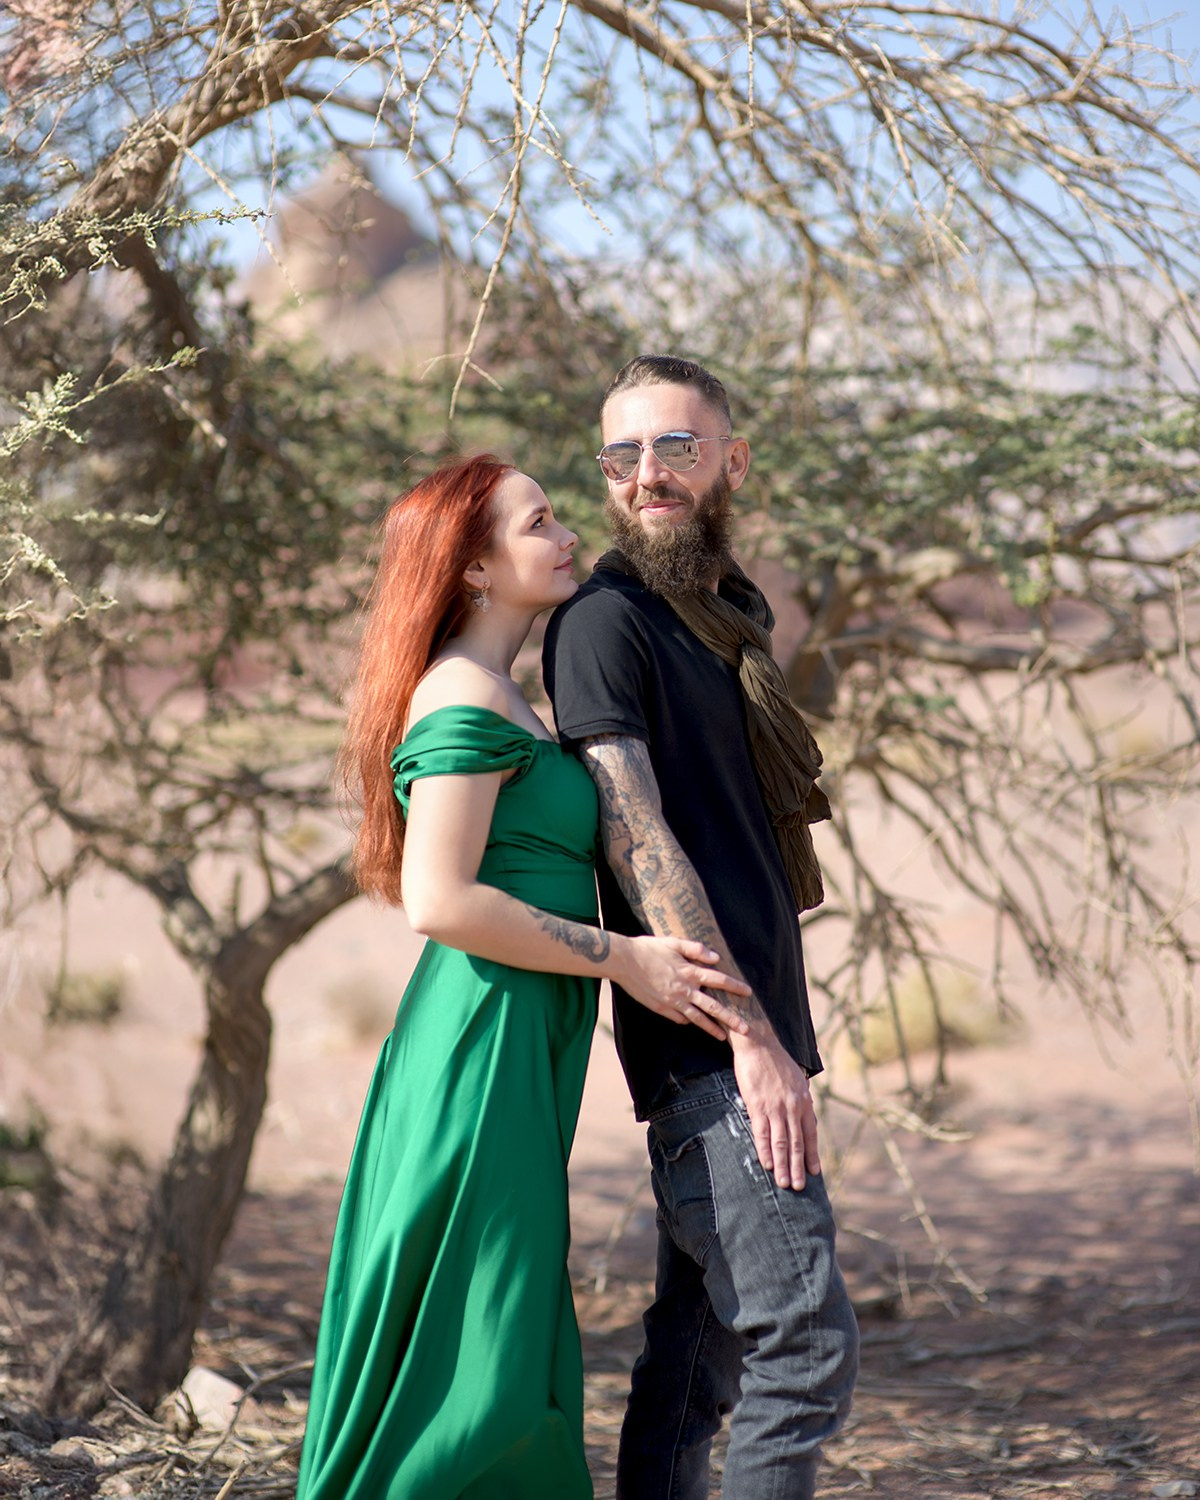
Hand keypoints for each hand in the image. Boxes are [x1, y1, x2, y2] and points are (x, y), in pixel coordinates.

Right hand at [614, 936, 751, 1040]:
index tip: (749, 993)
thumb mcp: (674, 943)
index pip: (718, 980)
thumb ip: (696, 949)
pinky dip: (688, 1021)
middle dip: (730, 1018)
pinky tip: (694, 1024)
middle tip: (746, 1029)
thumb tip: (717, 958)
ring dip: (712, 1028)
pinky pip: (679, 1018)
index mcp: (690, 972)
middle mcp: (684, 989)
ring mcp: (672, 1001)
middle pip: (713, 1007)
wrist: (624, 962)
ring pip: (697, 1018)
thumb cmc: (649, 948)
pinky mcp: (661, 1008)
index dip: (735, 986)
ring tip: (723, 1037)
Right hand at [730, 1026, 820, 1190]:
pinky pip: (762, 1133)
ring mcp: (775, 1107)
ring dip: (783, 1165)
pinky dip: (765, 1150)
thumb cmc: (776, 1061)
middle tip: (799, 1187)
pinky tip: (767, 1164)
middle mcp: (792, 1107)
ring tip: (784, 1183)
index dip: (811, 1154)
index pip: (810, 1134)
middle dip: (798, 1167)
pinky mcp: (757, 1105)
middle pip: (796, 1143)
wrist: (758, 1044)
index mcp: (804, 1101)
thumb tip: (804, 1115)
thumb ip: (800, 1099)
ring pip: (781, 1143)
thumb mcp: (796, 1080)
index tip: (814, 1172)